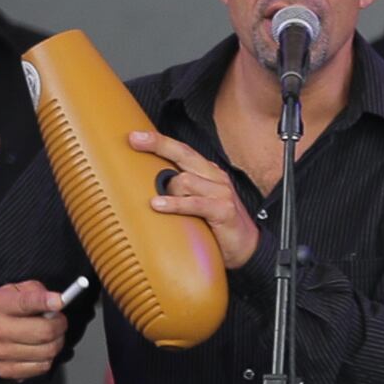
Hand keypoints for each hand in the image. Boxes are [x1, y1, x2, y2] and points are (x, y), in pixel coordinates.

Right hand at [0, 281, 67, 380]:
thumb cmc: (8, 311)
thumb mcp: (19, 291)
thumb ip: (38, 292)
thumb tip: (57, 302)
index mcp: (0, 305)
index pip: (26, 302)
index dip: (45, 302)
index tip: (60, 301)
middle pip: (44, 331)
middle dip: (60, 325)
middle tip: (59, 321)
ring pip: (48, 351)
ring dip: (56, 343)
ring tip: (48, 336)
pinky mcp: (5, 369)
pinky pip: (42, 367)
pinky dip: (47, 358)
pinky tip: (39, 350)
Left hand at [128, 127, 261, 268]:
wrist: (248, 247)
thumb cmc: (219, 226)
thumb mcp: (197, 202)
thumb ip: (179, 190)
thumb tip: (146, 186)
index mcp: (209, 173)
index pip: (182, 150)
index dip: (159, 141)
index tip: (136, 136)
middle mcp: (216, 178)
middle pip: (183, 154)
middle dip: (158, 144)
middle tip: (136, 140)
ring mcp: (221, 192)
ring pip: (185, 180)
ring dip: (168, 190)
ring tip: (159, 204)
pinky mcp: (223, 210)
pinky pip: (194, 203)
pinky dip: (175, 204)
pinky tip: (159, 205)